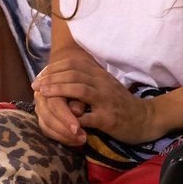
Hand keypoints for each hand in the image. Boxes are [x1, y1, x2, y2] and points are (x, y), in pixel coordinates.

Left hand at [32, 48, 157, 143]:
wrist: (146, 119)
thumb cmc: (121, 104)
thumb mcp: (106, 86)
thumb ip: (88, 80)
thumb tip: (64, 75)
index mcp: (100, 75)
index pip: (74, 64)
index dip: (55, 68)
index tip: (41, 75)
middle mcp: (103, 84)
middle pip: (73, 74)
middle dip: (52, 78)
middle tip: (36, 85)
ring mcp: (106, 101)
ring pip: (79, 89)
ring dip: (58, 90)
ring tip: (43, 94)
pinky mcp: (108, 118)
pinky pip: (88, 116)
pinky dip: (72, 117)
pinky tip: (60, 119)